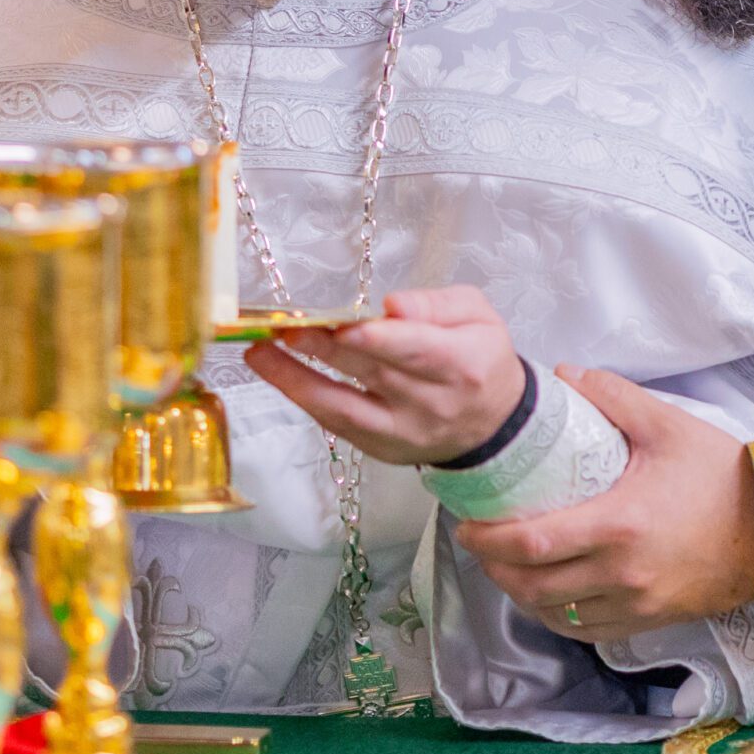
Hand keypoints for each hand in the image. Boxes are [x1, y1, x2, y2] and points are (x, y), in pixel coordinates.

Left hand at [242, 285, 525, 466]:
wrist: (494, 425)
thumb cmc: (480, 358)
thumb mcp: (478, 316)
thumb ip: (436, 304)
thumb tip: (393, 306)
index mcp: (462, 364)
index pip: (418, 353)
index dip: (380, 341)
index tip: (344, 327)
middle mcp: (431, 404)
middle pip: (373, 374)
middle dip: (325, 349)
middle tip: (284, 326)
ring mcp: (403, 433)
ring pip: (345, 408)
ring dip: (296, 380)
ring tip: (259, 353)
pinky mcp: (381, 449)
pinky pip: (338, 424)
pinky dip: (306, 398)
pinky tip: (278, 373)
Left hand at [454, 365, 753, 643]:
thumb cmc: (721, 475)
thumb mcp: (667, 424)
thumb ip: (611, 396)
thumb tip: (562, 374)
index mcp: (618, 524)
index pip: (531, 544)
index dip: (487, 540)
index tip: (466, 524)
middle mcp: (621, 573)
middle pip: (532, 585)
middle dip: (493, 567)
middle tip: (478, 542)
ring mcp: (636, 603)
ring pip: (554, 613)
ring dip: (520, 593)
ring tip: (505, 565)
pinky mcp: (650, 620)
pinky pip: (586, 629)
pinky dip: (556, 615)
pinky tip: (546, 592)